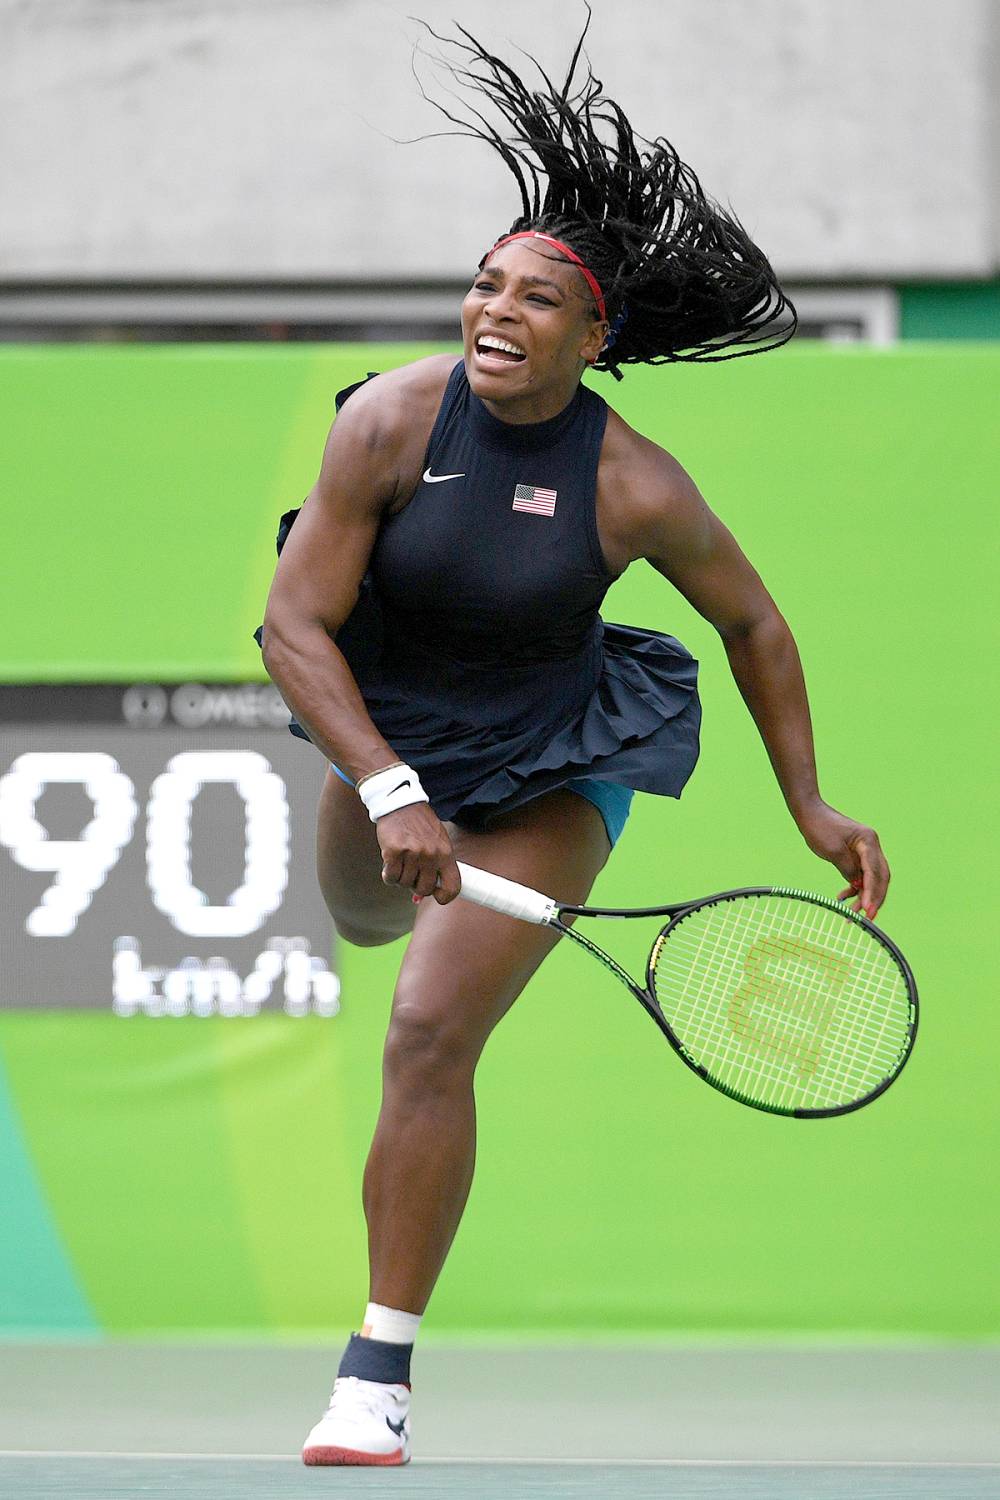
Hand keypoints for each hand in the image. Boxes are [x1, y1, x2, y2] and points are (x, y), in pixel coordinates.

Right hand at [376, 802, 461, 904]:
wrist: (400, 803)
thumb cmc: (420, 825)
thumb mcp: (436, 841)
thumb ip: (435, 867)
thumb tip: (424, 896)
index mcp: (446, 853)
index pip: (452, 886)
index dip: (445, 897)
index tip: (437, 896)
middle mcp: (430, 854)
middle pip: (424, 889)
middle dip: (416, 886)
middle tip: (412, 874)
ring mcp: (412, 853)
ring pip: (405, 884)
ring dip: (401, 878)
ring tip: (401, 863)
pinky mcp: (393, 851)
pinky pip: (390, 877)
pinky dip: (388, 875)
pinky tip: (390, 864)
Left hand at [793, 799, 889, 919]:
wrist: (809, 813)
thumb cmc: (819, 828)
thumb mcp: (833, 851)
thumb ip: (848, 869)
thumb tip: (859, 886)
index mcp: (869, 841)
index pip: (874, 871)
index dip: (872, 892)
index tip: (867, 910)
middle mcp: (871, 846)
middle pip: (880, 877)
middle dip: (874, 899)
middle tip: (866, 918)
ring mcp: (865, 851)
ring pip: (871, 879)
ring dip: (863, 896)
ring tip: (851, 914)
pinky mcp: (856, 856)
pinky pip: (860, 876)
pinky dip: (853, 888)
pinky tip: (842, 898)